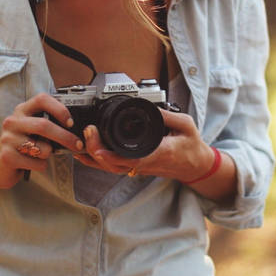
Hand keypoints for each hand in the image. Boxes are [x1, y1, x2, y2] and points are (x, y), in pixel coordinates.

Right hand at [0, 93, 82, 188]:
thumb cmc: (23, 146)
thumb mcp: (33, 130)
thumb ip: (49, 124)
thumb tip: (76, 128)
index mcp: (22, 110)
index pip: (42, 99)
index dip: (59, 109)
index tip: (71, 123)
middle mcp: (12, 121)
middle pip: (44, 125)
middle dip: (65, 137)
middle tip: (78, 145)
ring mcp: (7, 138)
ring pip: (42, 147)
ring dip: (49, 154)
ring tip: (42, 154)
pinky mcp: (7, 156)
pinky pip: (36, 162)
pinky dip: (41, 165)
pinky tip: (33, 164)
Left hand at [74, 108, 215, 181]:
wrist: (195, 166)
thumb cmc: (191, 146)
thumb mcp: (186, 125)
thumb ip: (168, 115)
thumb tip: (149, 107)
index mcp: (159, 153)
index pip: (131, 158)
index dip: (111, 155)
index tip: (97, 145)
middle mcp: (146, 163)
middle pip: (115, 165)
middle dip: (96, 151)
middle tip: (88, 132)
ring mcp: (139, 168)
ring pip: (111, 168)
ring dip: (93, 158)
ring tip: (80, 141)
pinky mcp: (136, 168)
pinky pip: (113, 167)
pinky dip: (98, 161)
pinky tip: (86, 153)